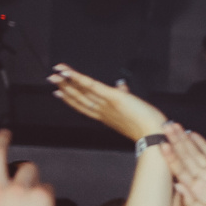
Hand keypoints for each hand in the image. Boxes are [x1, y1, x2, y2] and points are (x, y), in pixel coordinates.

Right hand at [48, 64, 166, 141]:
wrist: (154, 133)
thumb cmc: (147, 123)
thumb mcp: (132, 106)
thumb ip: (124, 94)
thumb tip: (121, 84)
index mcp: (107, 115)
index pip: (85, 106)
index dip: (71, 99)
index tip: (60, 93)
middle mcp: (103, 111)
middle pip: (79, 99)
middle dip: (64, 89)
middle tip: (51, 80)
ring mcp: (106, 104)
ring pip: (82, 92)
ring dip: (67, 83)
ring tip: (54, 75)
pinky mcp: (112, 97)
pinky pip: (92, 86)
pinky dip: (79, 79)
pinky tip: (69, 72)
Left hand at [159, 124, 205, 205]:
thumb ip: (193, 202)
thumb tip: (177, 187)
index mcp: (196, 190)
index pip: (180, 170)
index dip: (171, 157)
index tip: (162, 145)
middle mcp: (202, 178)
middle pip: (185, 156)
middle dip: (175, 142)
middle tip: (165, 127)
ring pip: (196, 152)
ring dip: (184, 139)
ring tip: (174, 127)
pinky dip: (202, 143)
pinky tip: (193, 135)